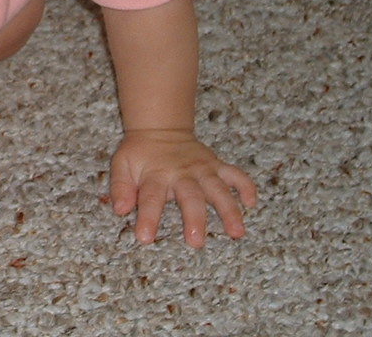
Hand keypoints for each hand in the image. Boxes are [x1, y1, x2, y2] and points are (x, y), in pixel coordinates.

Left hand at [109, 129, 256, 246]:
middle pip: (190, 197)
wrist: (160, 129)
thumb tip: (120, 209)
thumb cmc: (139, 154)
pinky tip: (252, 203)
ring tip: (236, 232)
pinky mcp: (216, 166)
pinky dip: (246, 186)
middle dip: (194, 219)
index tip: (145, 238)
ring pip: (218, 189)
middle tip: (196, 242)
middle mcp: (181, 173)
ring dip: (229, 210)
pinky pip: (235, 175)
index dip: (148, 217)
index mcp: (156, 175)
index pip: (151, 198)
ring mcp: (202, 169)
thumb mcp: (122, 165)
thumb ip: (120, 186)